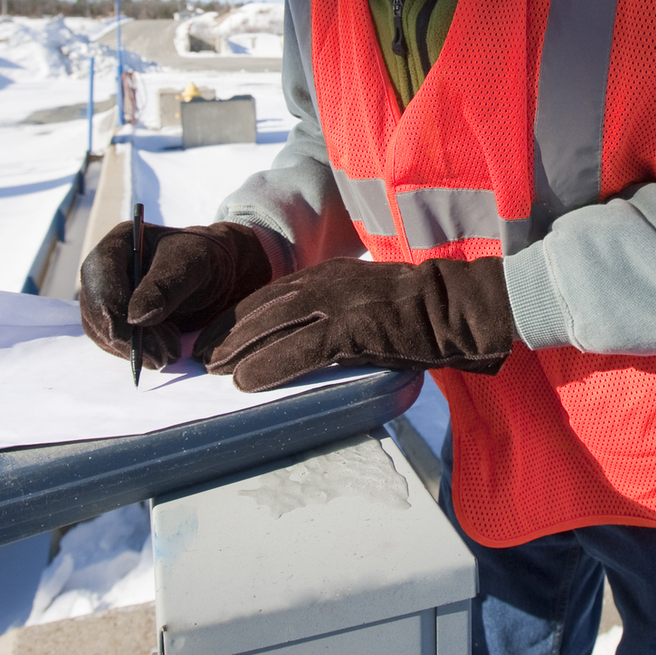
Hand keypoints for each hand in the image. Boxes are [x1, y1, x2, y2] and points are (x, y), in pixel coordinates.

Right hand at [79, 221, 272, 368]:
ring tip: (168, 352)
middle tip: (162, 355)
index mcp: (120, 242)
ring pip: (101, 330)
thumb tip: (135, 318)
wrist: (213, 274)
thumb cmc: (203, 258)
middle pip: (96, 307)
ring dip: (132, 349)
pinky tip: (162, 350)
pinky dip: (135, 352)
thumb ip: (165, 285)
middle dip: (126, 335)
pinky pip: (112, 342)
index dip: (112, 304)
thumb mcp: (192, 263)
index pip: (99, 273)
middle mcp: (104, 269)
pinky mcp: (112, 320)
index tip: (138, 328)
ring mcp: (105, 295)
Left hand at [193, 256, 515, 391]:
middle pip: (261, 307)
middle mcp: (326, 282)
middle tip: (198, 355)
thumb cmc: (419, 309)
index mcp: (328, 272)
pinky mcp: (351, 329)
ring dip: (236, 349)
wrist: (456, 305)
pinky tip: (245, 382)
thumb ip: (335, 311)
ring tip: (212, 370)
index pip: (270, 293)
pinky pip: (298, 350)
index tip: (214, 335)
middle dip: (226, 332)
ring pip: (271, 325)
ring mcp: (338, 304)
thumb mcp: (366, 299)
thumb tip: (307, 338)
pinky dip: (267, 366)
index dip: (238, 316)